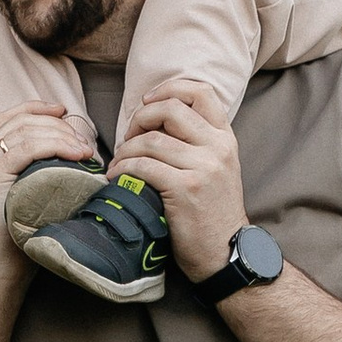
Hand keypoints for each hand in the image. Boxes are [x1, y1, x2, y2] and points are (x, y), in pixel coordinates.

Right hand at [0, 101, 97, 280]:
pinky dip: (53, 145)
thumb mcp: (33, 198)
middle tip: (83, 140)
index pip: (10, 118)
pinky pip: (24, 150)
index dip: (38, 108)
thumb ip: (42, 174)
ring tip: (84, 149)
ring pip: (23, 131)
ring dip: (60, 134)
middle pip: (19, 120)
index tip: (64, 111)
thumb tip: (79, 155)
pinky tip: (75, 154)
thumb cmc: (21, 242)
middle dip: (56, 123)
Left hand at [112, 78, 248, 279]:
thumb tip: (155, 121)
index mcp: (225, 138)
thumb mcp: (217, 169)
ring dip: (125, 150)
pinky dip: (123, 169)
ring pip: (151, 140)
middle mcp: (218, 147)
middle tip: (128, 138)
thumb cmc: (212, 212)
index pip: (201, 92)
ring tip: (118, 164)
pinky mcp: (185, 189)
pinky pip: (143, 166)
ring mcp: (203, 167)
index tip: (148, 102)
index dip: (168, 89)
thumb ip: (197, 143)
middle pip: (170, 109)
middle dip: (139, 118)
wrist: (225, 252)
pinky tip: (116, 178)